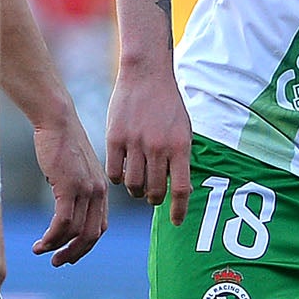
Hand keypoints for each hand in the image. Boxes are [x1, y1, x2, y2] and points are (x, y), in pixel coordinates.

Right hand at [30, 109, 110, 265]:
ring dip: (58, 247)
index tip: (70, 254)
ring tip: (41, 251)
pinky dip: (51, 237)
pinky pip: (62, 222)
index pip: (100, 227)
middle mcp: (99, 192)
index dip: (86, 245)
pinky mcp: (70, 186)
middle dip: (75, 253)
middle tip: (58, 263)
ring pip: (76, 231)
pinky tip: (40, 243)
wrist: (56, 121)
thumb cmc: (60, 143)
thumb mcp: (73, 170)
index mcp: (101, 190)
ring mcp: (86, 190)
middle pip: (92, 235)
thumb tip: (64, 206)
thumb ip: (74, 190)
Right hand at [106, 62, 193, 224]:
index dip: (179, 210)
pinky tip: (123, 172)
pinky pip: (115, 172)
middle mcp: (158, 148)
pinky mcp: (115, 139)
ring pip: (133, 185)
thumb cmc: (168, 105)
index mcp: (180, 147)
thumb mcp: (183, 130)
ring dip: (137, 191)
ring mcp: (136, 144)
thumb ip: (180, 158)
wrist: (146, 76)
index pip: (181, 189)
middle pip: (155, 191)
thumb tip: (179, 189)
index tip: (176, 222)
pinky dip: (118, 178)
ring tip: (138, 185)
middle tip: (153, 197)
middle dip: (155, 200)